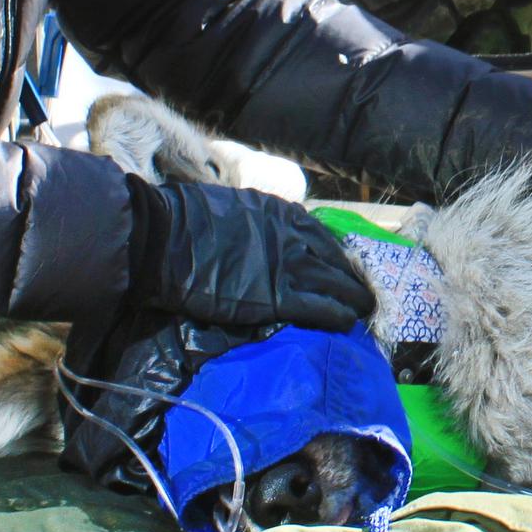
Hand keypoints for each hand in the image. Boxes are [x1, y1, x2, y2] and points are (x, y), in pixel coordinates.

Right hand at [129, 179, 376, 332]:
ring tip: (364, 311)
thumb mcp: (233, 208)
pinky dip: (337, 315)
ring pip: (335, 284)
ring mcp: (287, 266)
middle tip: (364, 292)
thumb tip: (257, 236)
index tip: (344, 267)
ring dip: (353, 299)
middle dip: (352, 278)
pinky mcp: (276, 297)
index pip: (322, 236)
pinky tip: (347, 322)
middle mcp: (292, 236)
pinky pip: (319, 307)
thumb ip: (256, 222)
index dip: (335, 255)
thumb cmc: (187, 221)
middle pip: (335, 260)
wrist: (166, 239)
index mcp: (281, 212)